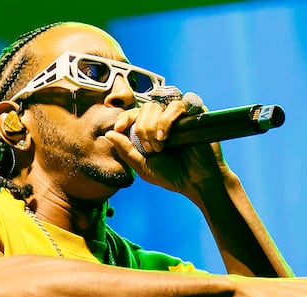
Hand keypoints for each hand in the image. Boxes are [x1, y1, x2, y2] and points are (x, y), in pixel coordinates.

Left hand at [105, 90, 227, 196]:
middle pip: (145, 107)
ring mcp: (179, 115)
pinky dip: (167, 120)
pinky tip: (166, 137)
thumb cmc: (172, 175)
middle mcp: (165, 119)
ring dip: (153, 125)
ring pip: (158, 105)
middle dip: (142, 128)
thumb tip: (109, 134)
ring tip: (160, 146)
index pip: (135, 113)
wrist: (197, 182)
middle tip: (150, 149)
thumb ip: (125, 150)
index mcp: (152, 128)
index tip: (119, 128)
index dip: (124, 117)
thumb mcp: (143, 166)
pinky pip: (176, 105)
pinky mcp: (194, 113)